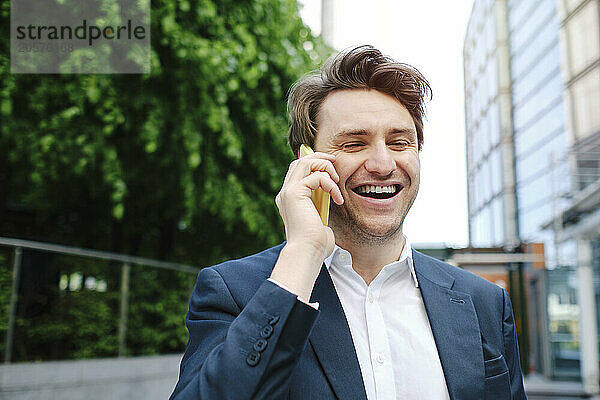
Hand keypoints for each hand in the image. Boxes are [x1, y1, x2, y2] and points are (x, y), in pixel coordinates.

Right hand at [271, 152, 343, 299]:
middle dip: (319, 158)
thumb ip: (320, 206)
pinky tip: (337, 199)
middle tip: (335, 163)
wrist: (308, 252)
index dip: (313, 163)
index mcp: (289, 199)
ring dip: (325, 167)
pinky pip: (316, 176)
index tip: (331, 167)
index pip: (298, 171)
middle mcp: (285, 193)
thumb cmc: (316, 243)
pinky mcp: (294, 193)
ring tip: (337, 181)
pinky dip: (330, 184)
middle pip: (299, 161)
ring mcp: (288, 192)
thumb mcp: (319, 219)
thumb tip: (330, 199)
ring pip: (305, 162)